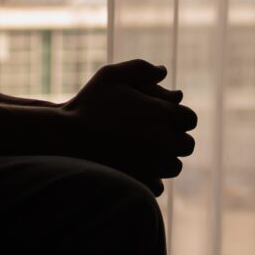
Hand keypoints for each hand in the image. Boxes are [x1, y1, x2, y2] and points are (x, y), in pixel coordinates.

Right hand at [62, 59, 198, 193]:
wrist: (64, 138)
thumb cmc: (88, 104)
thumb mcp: (111, 75)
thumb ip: (140, 68)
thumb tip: (163, 71)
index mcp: (163, 113)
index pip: (190, 119)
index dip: (179, 118)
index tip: (167, 118)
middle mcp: (165, 140)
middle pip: (187, 145)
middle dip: (175, 140)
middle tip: (159, 136)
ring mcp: (154, 165)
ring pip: (174, 166)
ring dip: (165, 160)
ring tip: (148, 152)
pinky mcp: (140, 183)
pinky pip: (158, 186)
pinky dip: (151, 179)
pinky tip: (138, 169)